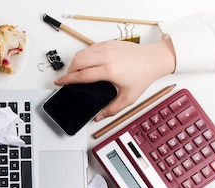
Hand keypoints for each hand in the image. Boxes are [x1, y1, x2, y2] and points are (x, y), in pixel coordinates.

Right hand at [54, 39, 175, 120]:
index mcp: (109, 70)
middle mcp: (107, 57)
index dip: (67, 79)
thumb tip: (99, 117)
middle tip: (70, 78)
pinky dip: (84, 55)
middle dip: (69, 71)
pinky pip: (90, 47)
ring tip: (77, 71)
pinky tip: (87, 62)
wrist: (155, 59)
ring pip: (82, 52)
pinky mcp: (109, 43)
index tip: (59, 82)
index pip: (81, 75)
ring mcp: (107, 48)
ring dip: (75, 62)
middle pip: (77, 61)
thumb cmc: (143, 75)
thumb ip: (112, 110)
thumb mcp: (128, 97)